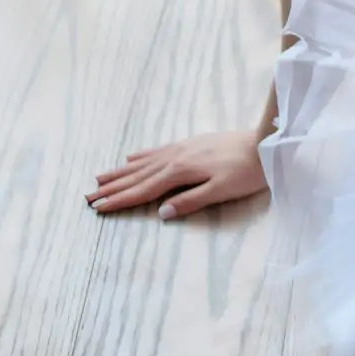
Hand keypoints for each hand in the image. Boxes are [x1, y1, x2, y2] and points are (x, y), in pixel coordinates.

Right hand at [89, 128, 266, 218]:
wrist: (266, 142)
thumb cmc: (248, 171)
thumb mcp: (221, 191)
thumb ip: (191, 201)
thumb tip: (161, 213)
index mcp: (181, 172)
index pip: (144, 190)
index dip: (120, 200)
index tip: (97, 207)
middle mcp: (176, 158)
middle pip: (138, 176)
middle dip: (112, 187)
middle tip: (88, 195)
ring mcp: (182, 148)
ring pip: (144, 162)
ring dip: (121, 171)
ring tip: (100, 177)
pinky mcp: (192, 143)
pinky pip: (158, 150)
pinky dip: (141, 155)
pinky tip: (131, 157)